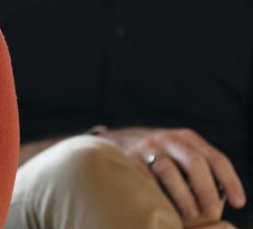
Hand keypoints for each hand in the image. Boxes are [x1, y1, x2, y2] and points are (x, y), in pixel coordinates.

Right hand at [101, 127, 245, 222]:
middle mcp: (168, 139)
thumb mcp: (177, 155)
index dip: (231, 181)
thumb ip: (195, 171)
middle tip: (212, 211)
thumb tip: (220, 202)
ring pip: (169, 170)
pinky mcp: (127, 157)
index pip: (216, 158)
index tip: (239, 203)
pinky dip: (157, 194)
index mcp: (187, 138)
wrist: (115, 142)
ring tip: (190, 215)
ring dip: (183, 196)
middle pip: (195, 163)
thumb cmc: (157, 159)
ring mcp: (146, 147)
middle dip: (206, 190)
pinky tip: (163, 207)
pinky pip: (145, 177)